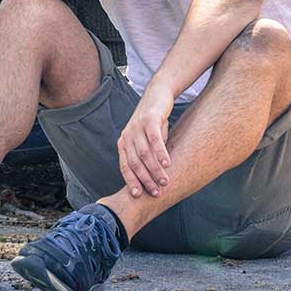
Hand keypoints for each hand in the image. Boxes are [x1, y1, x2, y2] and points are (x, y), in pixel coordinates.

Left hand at [118, 78, 174, 197]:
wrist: (158, 95)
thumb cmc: (153, 121)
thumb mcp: (146, 139)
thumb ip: (147, 156)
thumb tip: (153, 178)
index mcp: (124, 143)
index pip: (125, 167)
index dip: (132, 182)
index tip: (139, 195)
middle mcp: (127, 136)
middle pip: (135, 163)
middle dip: (146, 180)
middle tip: (157, 192)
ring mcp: (137, 127)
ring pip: (144, 154)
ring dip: (155, 170)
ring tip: (165, 181)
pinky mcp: (149, 119)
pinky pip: (154, 140)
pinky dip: (160, 153)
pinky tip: (167, 163)